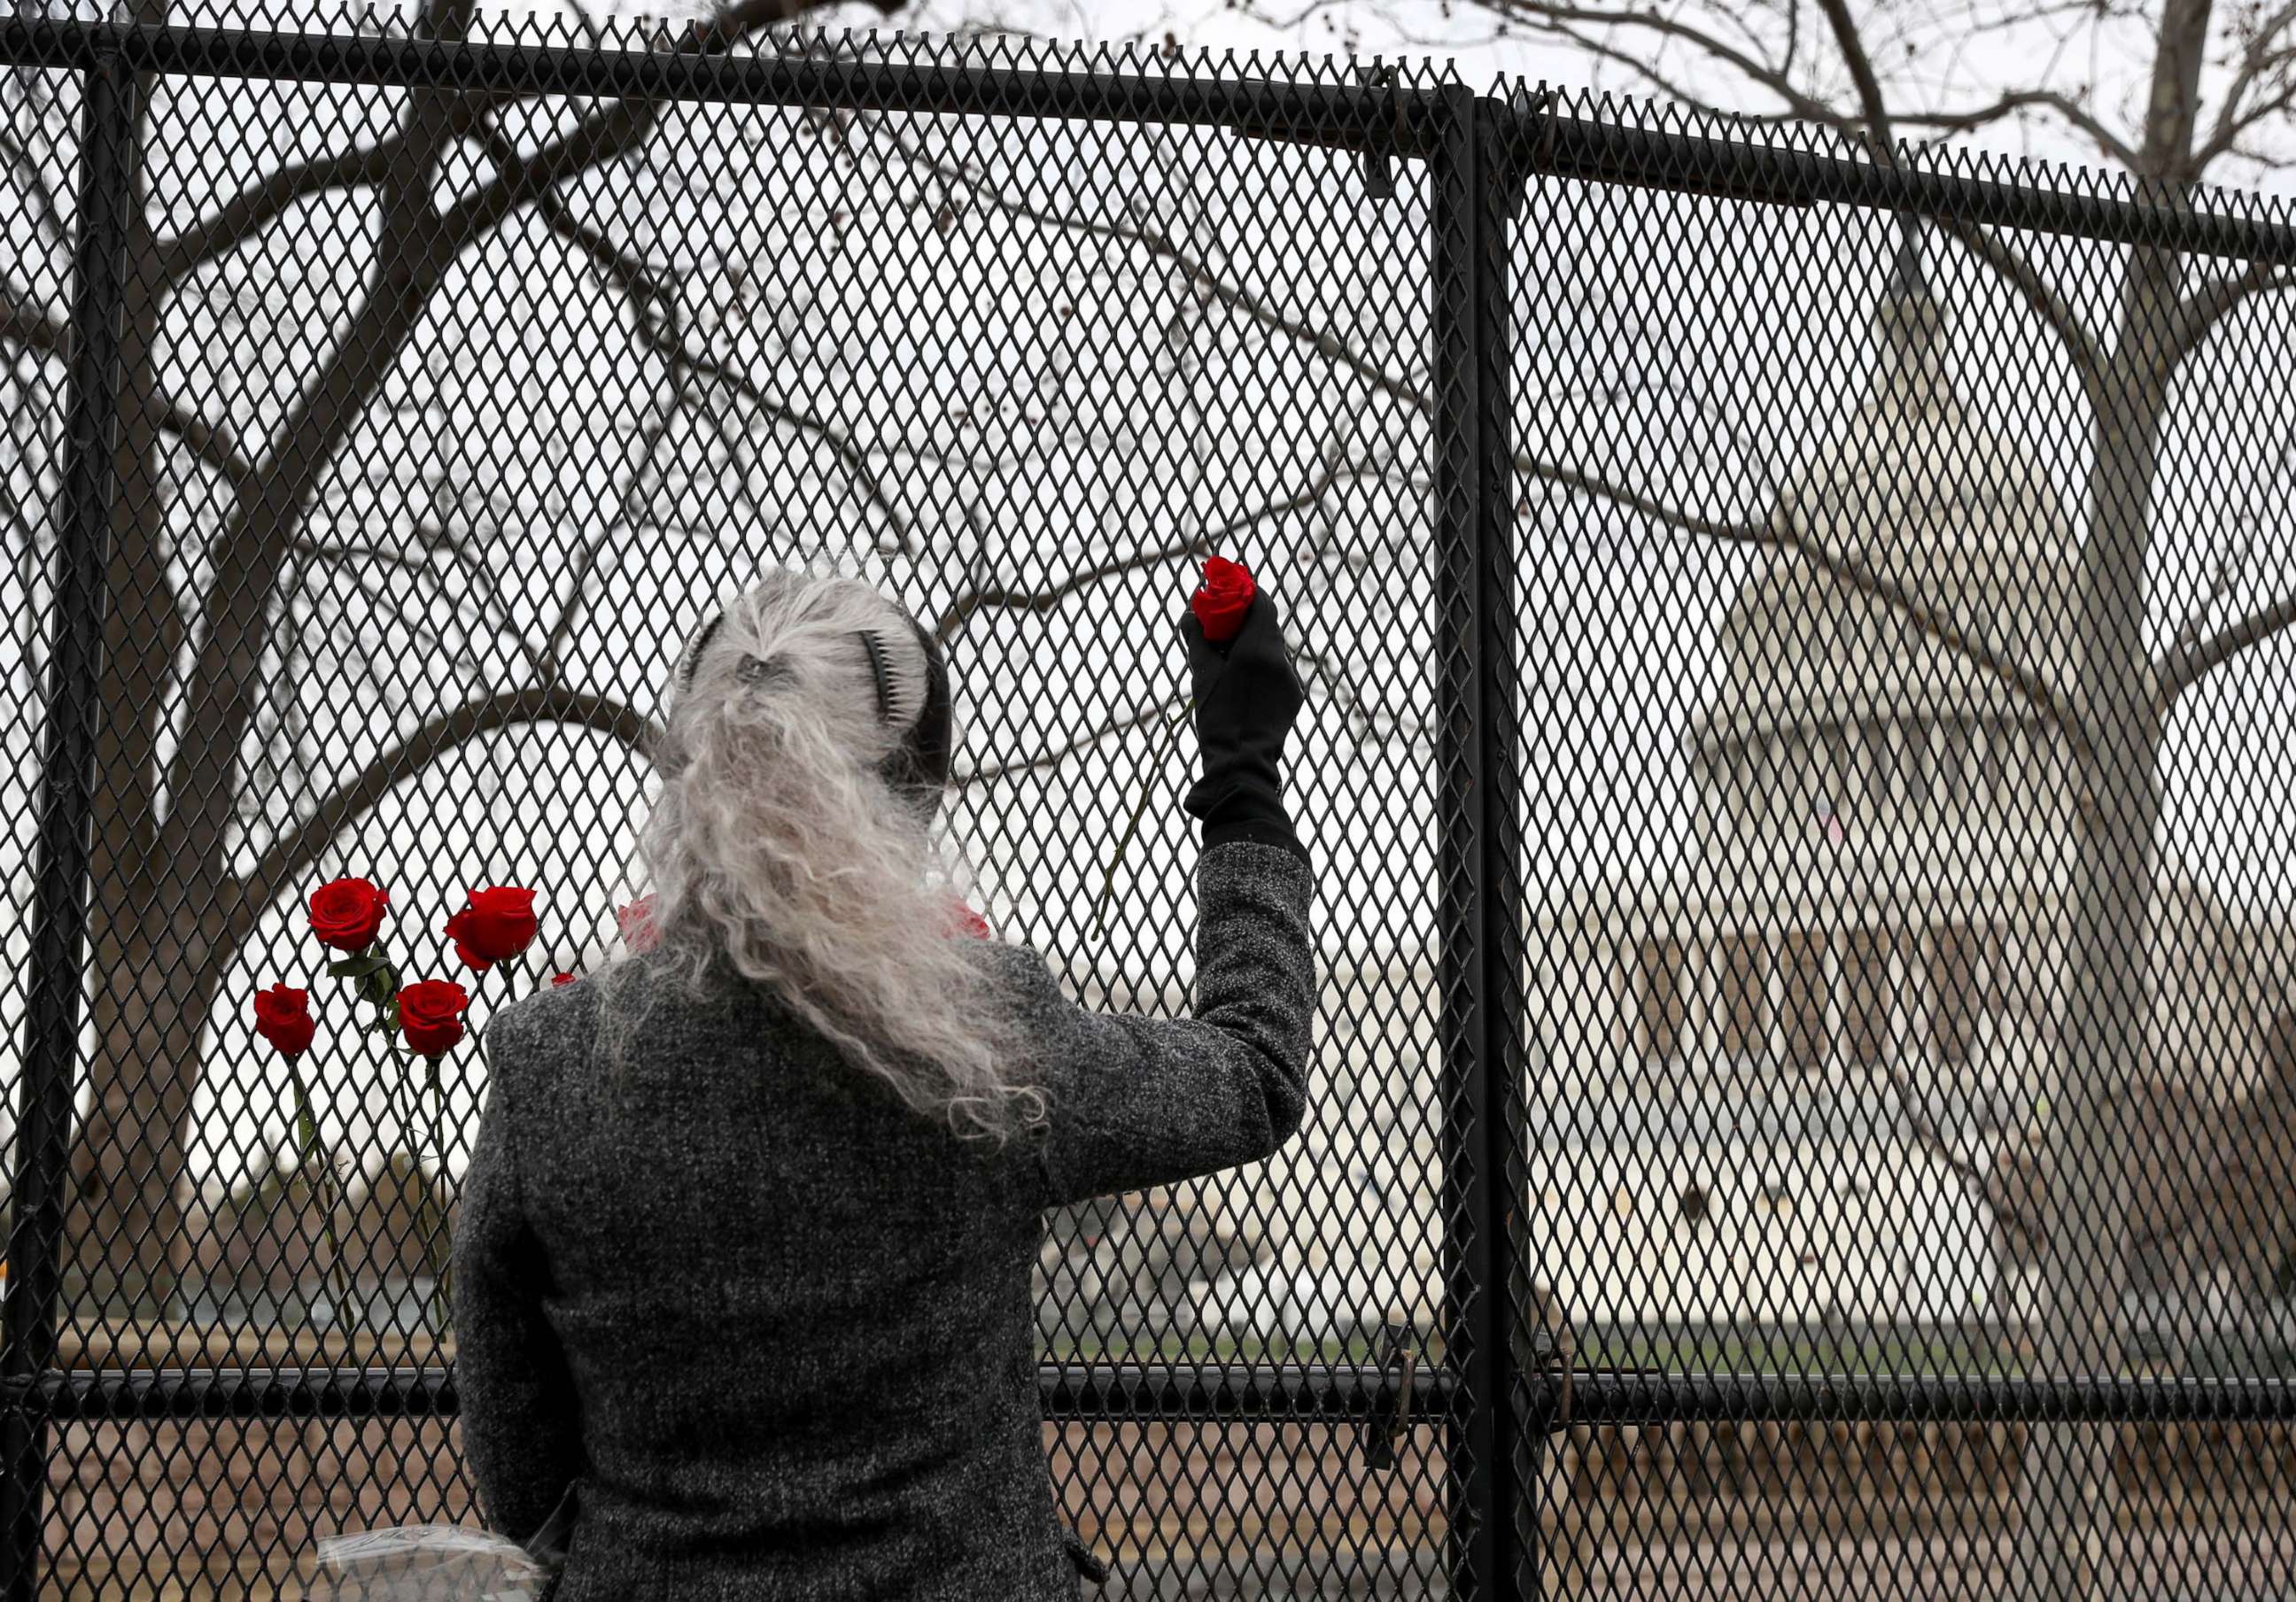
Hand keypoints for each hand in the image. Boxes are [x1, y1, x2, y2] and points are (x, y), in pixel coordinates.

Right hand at [1180, 590, 1305, 853]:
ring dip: (1251, 645)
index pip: (1262, 603)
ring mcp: (1290, 679)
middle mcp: (1281, 660)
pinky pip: (1276, 671)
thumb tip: (1190, 615)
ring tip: (1225, 659)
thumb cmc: (1218, 719)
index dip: (1245, 593)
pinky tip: (1240, 683)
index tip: (1227, 593)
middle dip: (1244, 620)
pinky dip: (1260, 667)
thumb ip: (1197, 640)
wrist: (1241, 765)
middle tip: (1219, 626)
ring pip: (1271, 649)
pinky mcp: (1293, 697)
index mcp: (1259, 649)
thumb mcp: (1202, 675)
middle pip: (1266, 625)